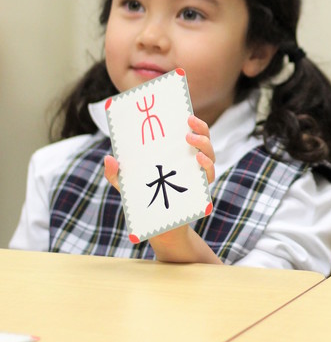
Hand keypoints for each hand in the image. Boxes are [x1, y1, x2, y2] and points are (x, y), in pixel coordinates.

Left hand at [104, 115, 220, 263]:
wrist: (159, 229)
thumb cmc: (144, 203)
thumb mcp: (127, 187)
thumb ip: (116, 174)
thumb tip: (109, 158)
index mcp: (176, 156)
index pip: (188, 133)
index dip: (190, 121)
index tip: (183, 112)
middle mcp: (191, 163)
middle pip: (203, 139)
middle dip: (200, 127)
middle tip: (189, 121)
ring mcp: (198, 175)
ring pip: (210, 154)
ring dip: (203, 143)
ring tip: (190, 139)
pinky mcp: (201, 189)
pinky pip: (209, 174)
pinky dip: (207, 166)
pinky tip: (198, 160)